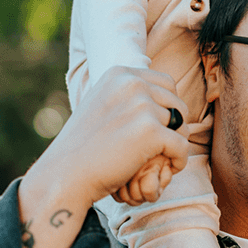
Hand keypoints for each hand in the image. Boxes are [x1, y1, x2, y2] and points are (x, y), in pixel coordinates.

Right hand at [30, 66, 190, 210]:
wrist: (65, 174)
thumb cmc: (84, 146)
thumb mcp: (102, 104)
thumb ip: (127, 95)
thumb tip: (158, 90)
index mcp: (120, 74)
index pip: (167, 83)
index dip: (168, 107)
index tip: (158, 127)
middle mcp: (132, 84)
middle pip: (177, 103)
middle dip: (175, 126)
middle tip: (162, 147)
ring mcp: (142, 106)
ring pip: (181, 125)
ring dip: (175, 144)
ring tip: (159, 159)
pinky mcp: (150, 131)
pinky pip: (182, 145)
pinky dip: (178, 160)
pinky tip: (167, 169)